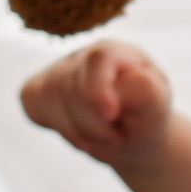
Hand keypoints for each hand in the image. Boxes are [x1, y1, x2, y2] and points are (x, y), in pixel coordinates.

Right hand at [20, 37, 174, 174]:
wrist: (132, 139)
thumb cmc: (146, 119)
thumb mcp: (156, 108)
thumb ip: (147, 92)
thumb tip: (127, 79)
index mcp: (117, 52)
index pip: (98, 60)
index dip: (99, 90)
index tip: (112, 116)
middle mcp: (85, 56)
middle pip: (72, 84)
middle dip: (93, 124)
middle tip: (117, 138)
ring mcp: (59, 70)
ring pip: (50, 96)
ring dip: (78, 131)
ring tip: (104, 138)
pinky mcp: (39, 88)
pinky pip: (33, 103)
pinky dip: (56, 126)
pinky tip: (79, 133)